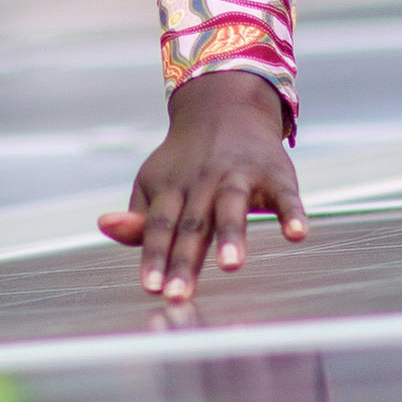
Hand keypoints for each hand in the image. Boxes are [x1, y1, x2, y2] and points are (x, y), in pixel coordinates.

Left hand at [101, 70, 304, 302]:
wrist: (226, 106)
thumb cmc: (186, 162)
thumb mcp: (156, 184)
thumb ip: (139, 218)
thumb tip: (104, 226)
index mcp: (173, 187)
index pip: (159, 225)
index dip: (154, 256)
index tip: (150, 288)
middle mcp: (204, 181)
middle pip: (193, 224)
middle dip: (185, 260)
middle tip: (178, 294)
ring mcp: (240, 176)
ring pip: (232, 206)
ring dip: (232, 235)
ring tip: (230, 265)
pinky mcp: (276, 175)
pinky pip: (285, 196)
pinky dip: (292, 213)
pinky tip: (296, 234)